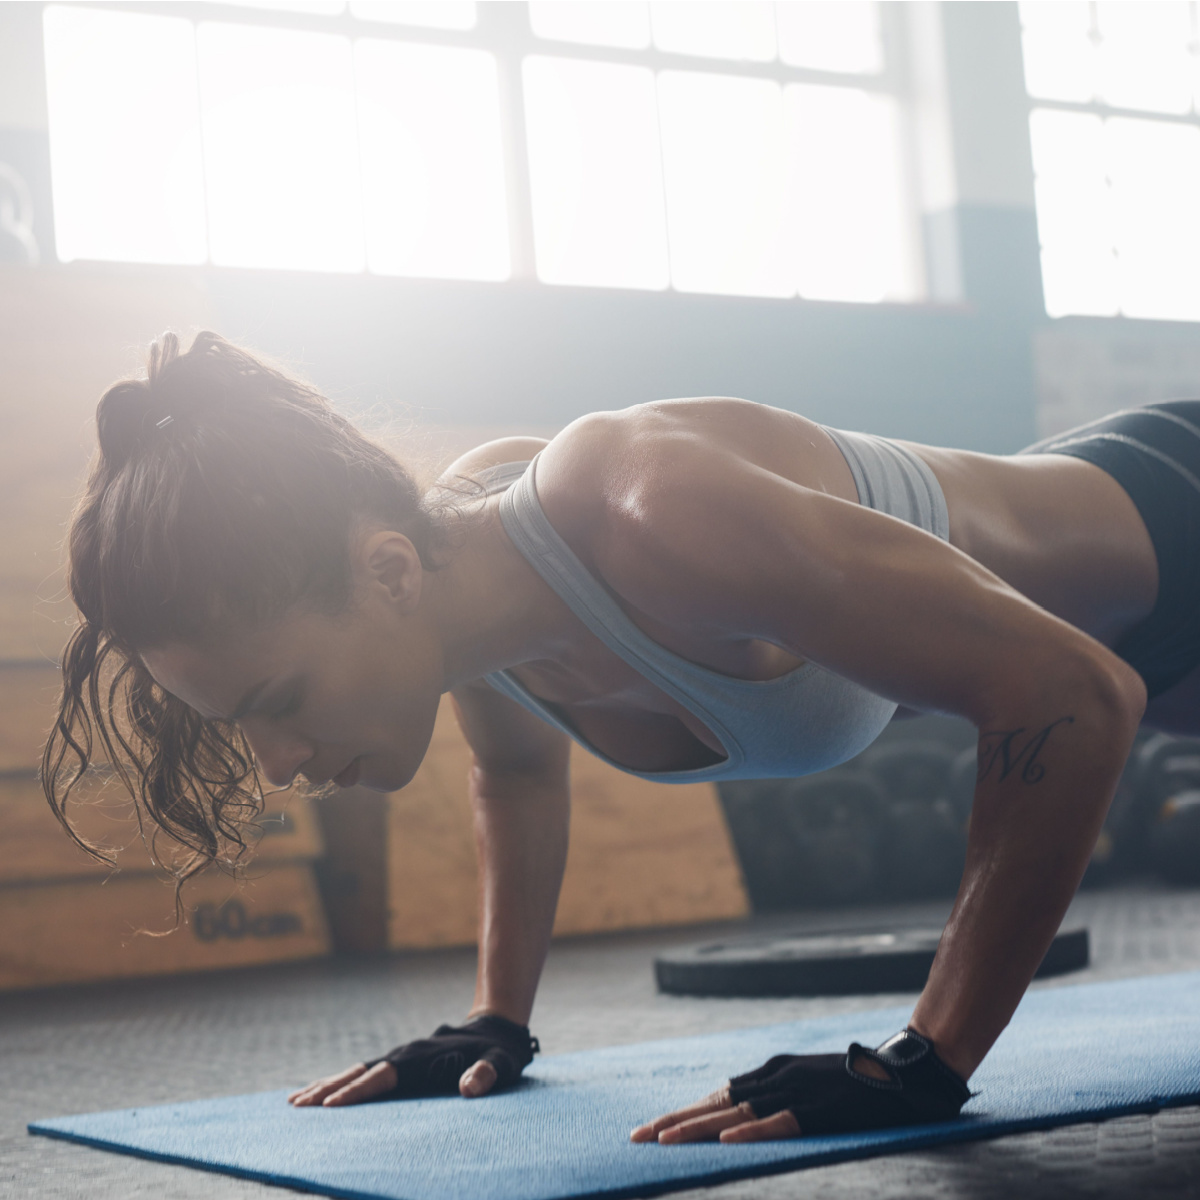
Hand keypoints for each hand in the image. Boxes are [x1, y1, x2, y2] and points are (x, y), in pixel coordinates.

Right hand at [288, 1014, 537, 1107]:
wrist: (494, 1029)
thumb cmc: (497, 1053)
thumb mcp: (499, 1064)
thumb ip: (487, 1075)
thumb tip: (469, 1088)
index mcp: (421, 1060)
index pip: (383, 1077)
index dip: (357, 1092)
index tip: (328, 1107)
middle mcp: (404, 1057)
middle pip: (359, 1073)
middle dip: (328, 1090)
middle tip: (295, 1106)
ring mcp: (400, 1058)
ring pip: (356, 1071)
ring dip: (327, 1086)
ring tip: (295, 1102)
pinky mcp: (401, 1064)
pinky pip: (364, 1074)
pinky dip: (341, 1083)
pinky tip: (323, 1094)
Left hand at [630, 1029, 970, 1143]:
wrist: (900, 1071)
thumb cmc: (853, 1079)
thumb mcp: (806, 1079)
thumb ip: (775, 1092)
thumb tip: (739, 1113)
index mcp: (771, 1070)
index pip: (717, 1095)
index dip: (683, 1113)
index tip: (651, 1129)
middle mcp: (775, 1077)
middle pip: (714, 1103)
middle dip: (674, 1121)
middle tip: (637, 1137)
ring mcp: (794, 1092)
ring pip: (735, 1114)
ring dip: (697, 1129)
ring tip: (663, 1142)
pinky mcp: (817, 1109)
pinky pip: (778, 1124)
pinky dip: (750, 1132)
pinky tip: (726, 1142)